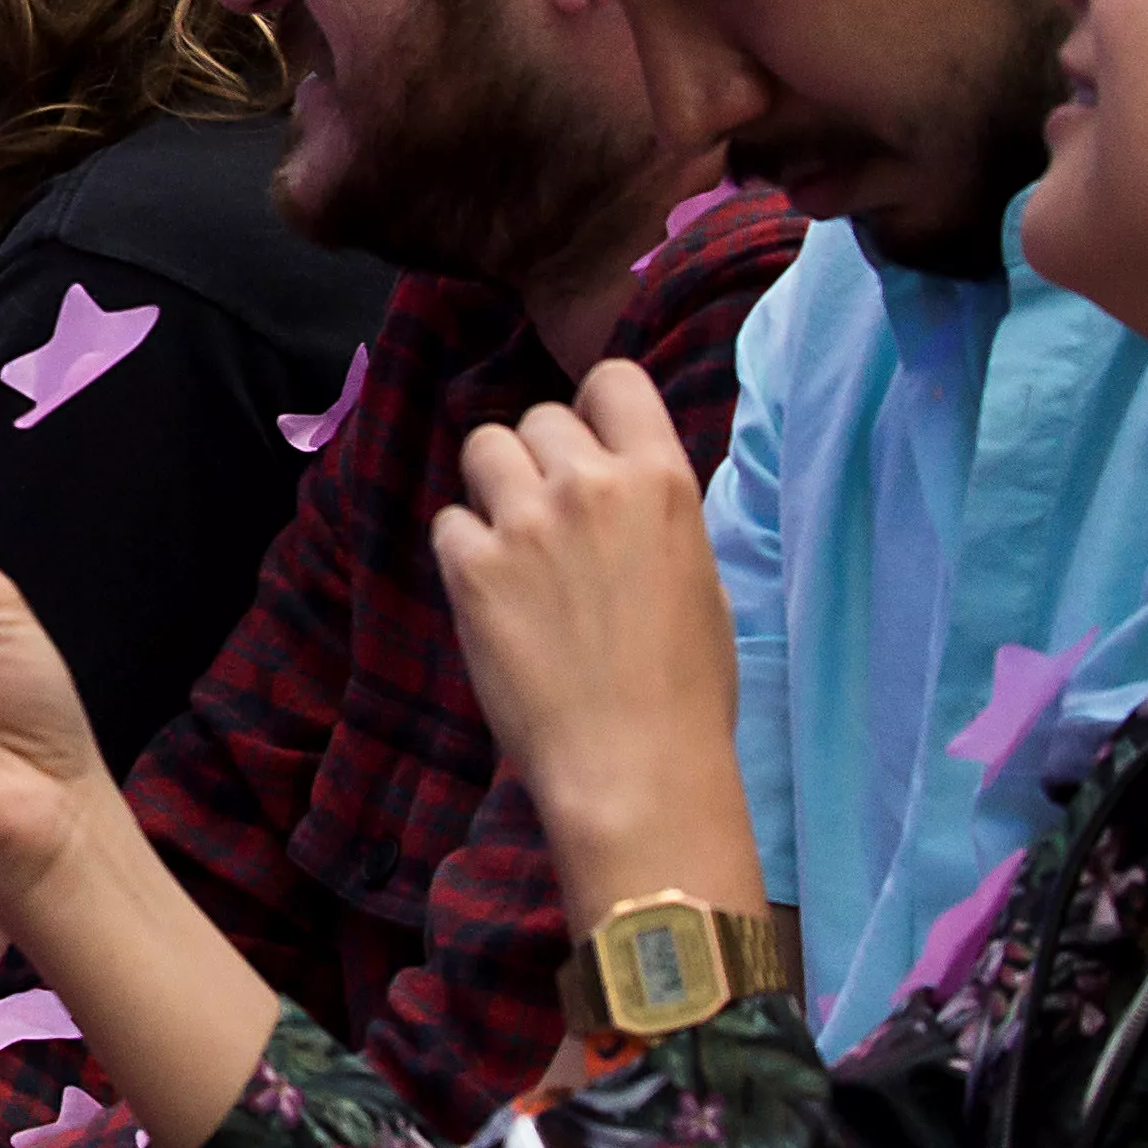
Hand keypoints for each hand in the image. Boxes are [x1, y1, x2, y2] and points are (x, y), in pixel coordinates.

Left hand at [426, 360, 743, 860]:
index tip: (590, 447)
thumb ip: (653, 513)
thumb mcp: (699, 577)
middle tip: (551, 523)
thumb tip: (618, 485)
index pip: (612, 380)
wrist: (634, 767)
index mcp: (661, 481)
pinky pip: (448, 522)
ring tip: (514, 548)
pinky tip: (492, 595)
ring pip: (483, 449)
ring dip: (493, 489)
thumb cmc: (686, 689)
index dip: (594, 410)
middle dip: (540, 460)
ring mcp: (525, 523)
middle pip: (539, 417)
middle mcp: (591, 484)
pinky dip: (463, 551)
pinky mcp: (471, 568)